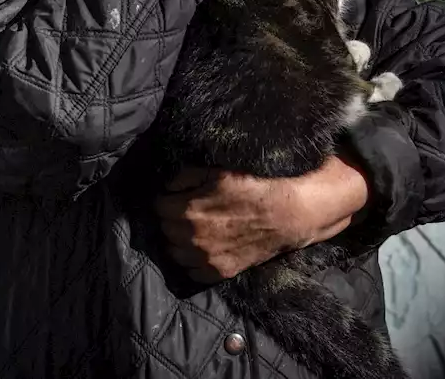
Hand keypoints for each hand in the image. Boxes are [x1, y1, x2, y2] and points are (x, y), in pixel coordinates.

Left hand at [154, 155, 370, 283]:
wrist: (287, 215)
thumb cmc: (253, 187)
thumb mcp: (217, 172)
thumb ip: (186, 177)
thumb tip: (168, 186)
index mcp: (188, 210)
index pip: (157, 207)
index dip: (166, 199)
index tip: (176, 197)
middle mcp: (192, 238)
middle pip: (164, 230)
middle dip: (171, 219)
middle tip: (185, 211)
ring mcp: (206, 258)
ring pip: (173, 252)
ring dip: (178, 241)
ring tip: (192, 231)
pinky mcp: (219, 272)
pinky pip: (191, 272)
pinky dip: (192, 262)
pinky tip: (202, 249)